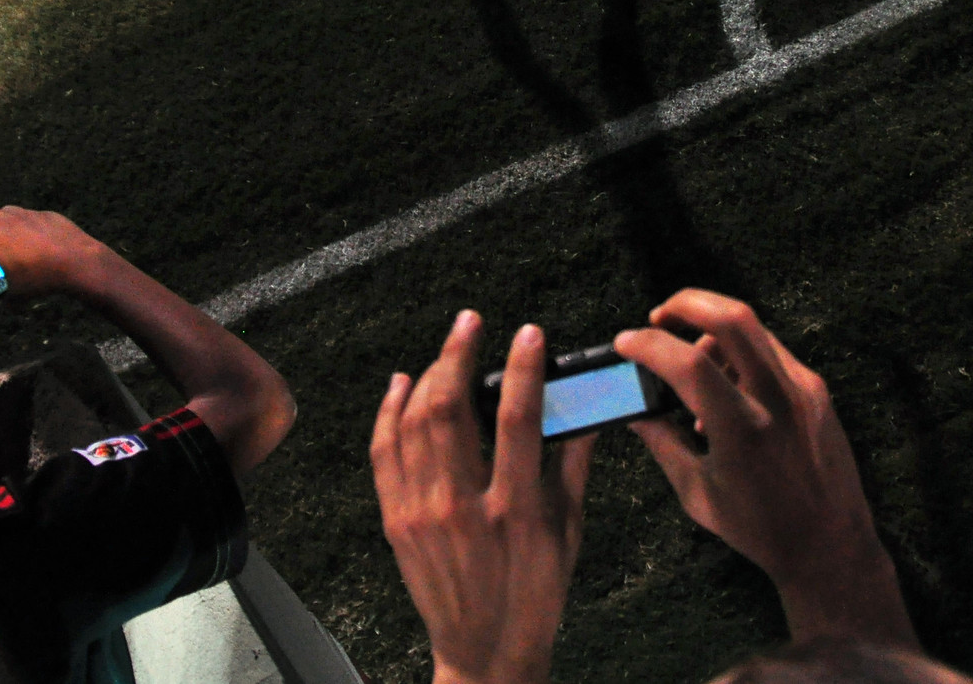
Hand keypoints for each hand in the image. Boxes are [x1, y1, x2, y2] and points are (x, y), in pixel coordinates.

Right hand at [0, 202, 107, 301]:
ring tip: (13, 238)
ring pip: (5, 209)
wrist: (77, 262)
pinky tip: (38, 239)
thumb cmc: (41, 279)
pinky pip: (28, 214)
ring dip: (2, 220)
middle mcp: (5, 222)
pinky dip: (26, 223)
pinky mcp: (45, 213)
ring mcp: (26, 214)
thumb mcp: (14, 292)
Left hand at [371, 311, 593, 683]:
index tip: (528, 334)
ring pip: (414, 423)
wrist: (485, 652)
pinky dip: (389, 412)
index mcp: (516, 509)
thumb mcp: (569, 532)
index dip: (522, 367)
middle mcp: (463, 506)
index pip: (517, 418)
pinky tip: (401, 385)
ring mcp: (422, 513)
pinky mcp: (396, 522)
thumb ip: (575, 466)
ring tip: (447, 345)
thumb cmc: (534, 595)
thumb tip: (588, 412)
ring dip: (429, 373)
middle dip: (460, 352)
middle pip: (451, 408)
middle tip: (472, 322)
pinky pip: (384, 454)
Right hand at [615, 290, 913, 645]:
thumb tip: (632, 410)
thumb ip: (662, 443)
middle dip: (685, 303)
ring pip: (753, 327)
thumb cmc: (760, 529)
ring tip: (692, 366)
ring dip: (712, 329)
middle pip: (731, 316)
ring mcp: (803, 389)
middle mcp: (777, 399)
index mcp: (743, 430)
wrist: (830, 544)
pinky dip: (740, 351)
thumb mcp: (698, 493)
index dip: (648, 344)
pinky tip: (726, 385)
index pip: (688, 362)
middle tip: (658, 317)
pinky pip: (771, 350)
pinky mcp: (817, 389)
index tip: (625, 343)